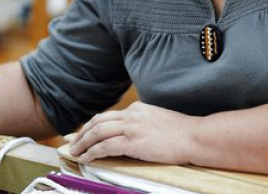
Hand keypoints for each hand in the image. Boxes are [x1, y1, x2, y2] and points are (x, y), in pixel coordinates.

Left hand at [69, 102, 196, 163]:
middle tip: (73, 142)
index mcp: (137, 109)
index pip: (109, 115)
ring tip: (75, 152)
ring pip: (98, 132)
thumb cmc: (182, 132)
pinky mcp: (133, 141)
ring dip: (83, 143)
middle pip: (98, 121)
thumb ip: (143, 123)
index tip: (85, 132)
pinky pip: (105, 146)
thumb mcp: (159, 120)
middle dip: (83, 133)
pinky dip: (93, 152)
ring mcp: (131, 127)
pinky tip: (87, 158)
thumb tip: (134, 133)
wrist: (194, 136)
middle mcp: (132, 114)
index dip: (93, 124)